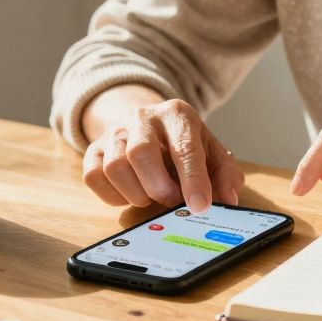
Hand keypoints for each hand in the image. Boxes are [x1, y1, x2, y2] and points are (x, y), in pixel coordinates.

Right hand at [82, 98, 243, 213]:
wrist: (149, 127)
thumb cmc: (184, 145)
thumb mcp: (212, 153)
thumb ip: (226, 174)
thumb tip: (228, 199)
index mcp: (177, 114)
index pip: (184, 147)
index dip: (193, 180)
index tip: (200, 206)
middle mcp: (142, 117)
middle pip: (140, 152)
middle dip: (158, 187)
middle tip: (172, 201)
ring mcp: (114, 132)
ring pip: (115, 167)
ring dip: (136, 193)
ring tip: (151, 195)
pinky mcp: (93, 149)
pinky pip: (94, 177)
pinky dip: (113, 195)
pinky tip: (130, 193)